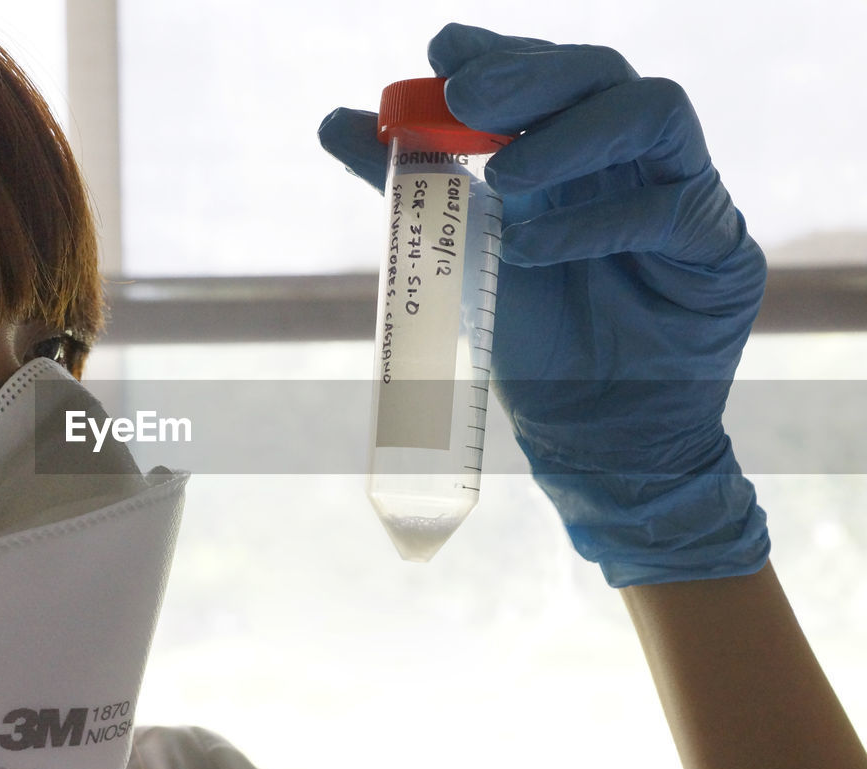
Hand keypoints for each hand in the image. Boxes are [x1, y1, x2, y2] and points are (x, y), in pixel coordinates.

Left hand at [318, 23, 768, 585]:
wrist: (586, 434)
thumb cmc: (528, 341)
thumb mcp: (456, 253)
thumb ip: (410, 185)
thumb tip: (333, 120)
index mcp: (574, 153)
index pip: (548, 73)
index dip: (501, 51)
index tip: (443, 51)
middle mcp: (631, 162)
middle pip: (603, 73)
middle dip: (532, 74)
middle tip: (465, 93)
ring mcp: (683, 198)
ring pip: (654, 113)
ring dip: (568, 136)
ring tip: (501, 178)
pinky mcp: (720, 252)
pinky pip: (672, 210)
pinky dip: (594, 222)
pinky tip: (532, 249)